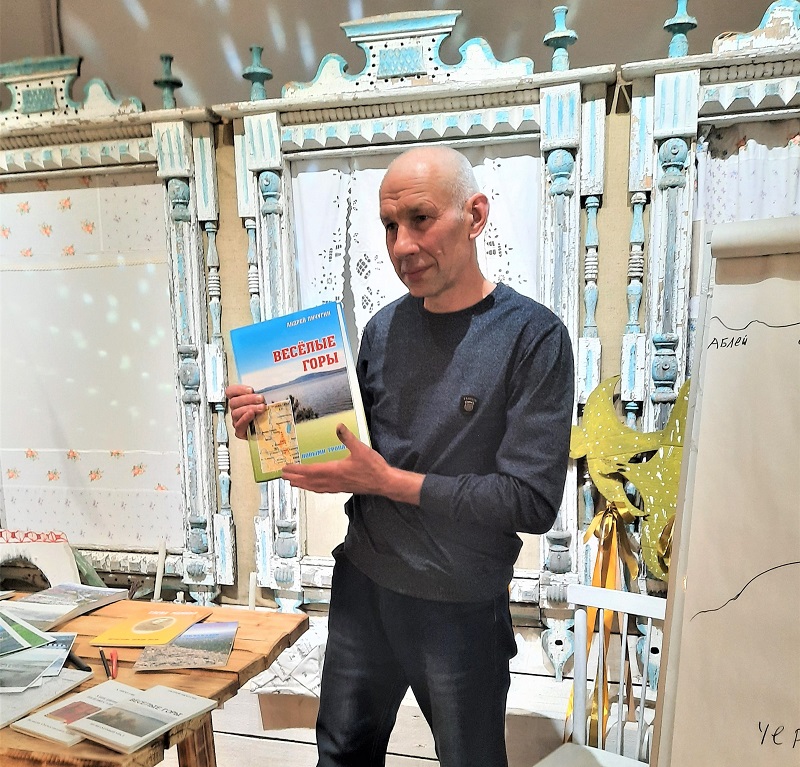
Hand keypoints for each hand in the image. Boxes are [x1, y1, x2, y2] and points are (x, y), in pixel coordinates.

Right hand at [225, 384, 264, 439]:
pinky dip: (245, 418)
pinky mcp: (240, 432)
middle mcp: (236, 410)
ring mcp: (237, 421)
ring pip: (236, 413)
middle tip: (261, 399)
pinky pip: (239, 425)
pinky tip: (252, 414)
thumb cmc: (266, 414)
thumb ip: (261, 396)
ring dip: (250, 408)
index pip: (230, 392)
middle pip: (234, 402)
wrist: (270, 430)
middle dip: (248, 399)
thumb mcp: (265, 402)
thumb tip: (269, 390)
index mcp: (238, 401)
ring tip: (261, 408)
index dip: (238, 389)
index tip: (251, 390)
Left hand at [281, 424, 423, 503]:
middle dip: (295, 478)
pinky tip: (313, 487)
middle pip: (309, 481)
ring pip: (315, 487)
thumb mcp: (360, 449)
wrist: (383, 482)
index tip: (286, 468)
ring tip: (292, 483)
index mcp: (334, 471)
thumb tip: (338, 426)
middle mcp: (333, 481)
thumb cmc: (372, 467)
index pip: (310, 471)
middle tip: (282, 476)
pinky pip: (323, 490)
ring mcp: (337, 486)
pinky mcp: (342, 488)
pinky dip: (314, 488)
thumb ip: (347, 438)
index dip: (297, 469)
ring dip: (303, 485)